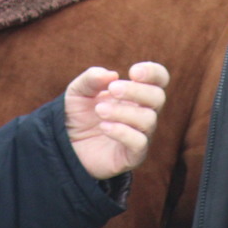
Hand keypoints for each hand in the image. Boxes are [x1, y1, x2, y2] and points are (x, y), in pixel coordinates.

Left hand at [63, 61, 169, 180]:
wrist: (68, 145)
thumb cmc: (79, 114)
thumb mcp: (78, 91)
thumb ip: (91, 79)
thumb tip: (111, 75)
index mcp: (136, 92)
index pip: (159, 79)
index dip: (153, 72)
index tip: (133, 72)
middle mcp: (144, 112)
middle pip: (158, 97)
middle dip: (136, 90)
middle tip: (112, 89)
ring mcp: (141, 134)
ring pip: (148, 119)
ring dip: (123, 111)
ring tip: (99, 110)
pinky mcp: (133, 155)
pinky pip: (139, 142)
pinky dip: (122, 132)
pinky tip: (104, 126)